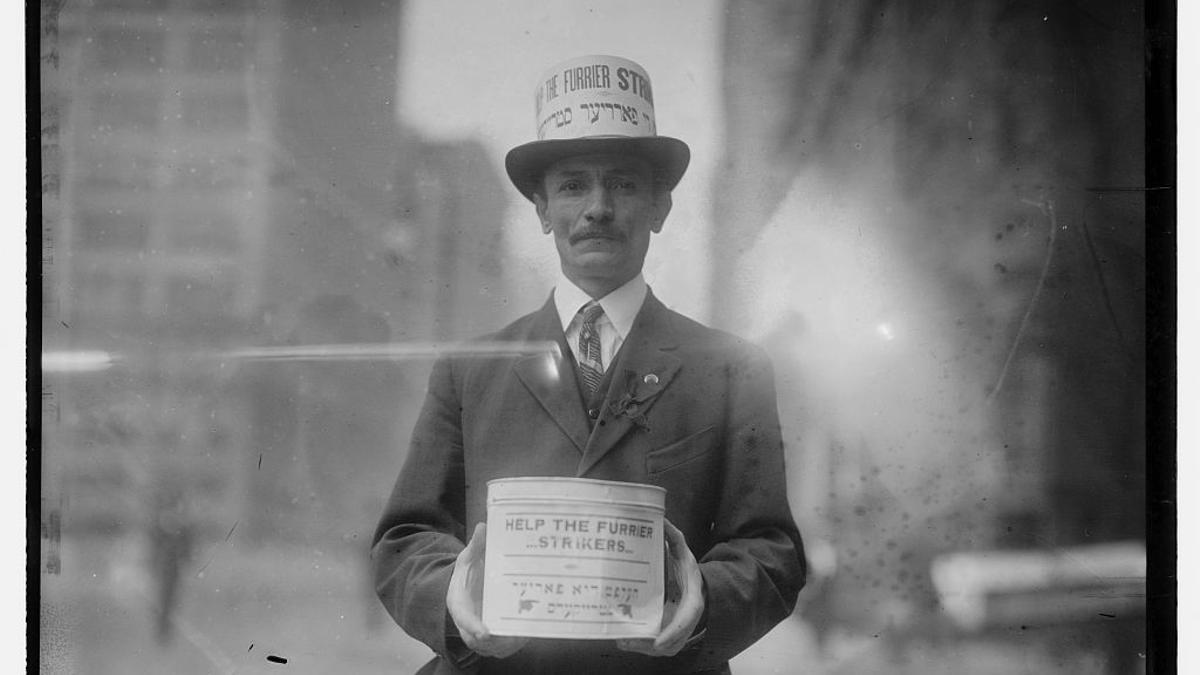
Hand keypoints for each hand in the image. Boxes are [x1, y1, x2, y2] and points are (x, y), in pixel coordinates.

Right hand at [446, 522, 528, 658]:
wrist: (469, 591)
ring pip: (498, 647)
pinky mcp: (499, 637)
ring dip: (512, 643)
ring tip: (528, 633)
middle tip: (515, 636)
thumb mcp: (469, 559)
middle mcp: (471, 624)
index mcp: (459, 605)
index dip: (474, 628)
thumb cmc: (469, 575)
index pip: (464, 620)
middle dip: (498, 642)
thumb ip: (477, 546)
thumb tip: (484, 526)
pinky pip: (509, 645)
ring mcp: (486, 634)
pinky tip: (534, 630)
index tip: (485, 633)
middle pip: (483, 642)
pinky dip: (520, 641)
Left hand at [616, 519, 704, 656]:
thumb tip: (660, 520)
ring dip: (642, 648)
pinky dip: (640, 646)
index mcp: (693, 600)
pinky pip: (655, 646)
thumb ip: (673, 538)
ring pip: (662, 648)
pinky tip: (623, 640)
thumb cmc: (686, 571)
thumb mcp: (683, 552)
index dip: (674, 632)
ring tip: (621, 642)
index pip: (687, 620)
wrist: (696, 588)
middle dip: (649, 645)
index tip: (658, 642)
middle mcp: (686, 620)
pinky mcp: (668, 635)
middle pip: (671, 642)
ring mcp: (678, 630)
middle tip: (626, 642)